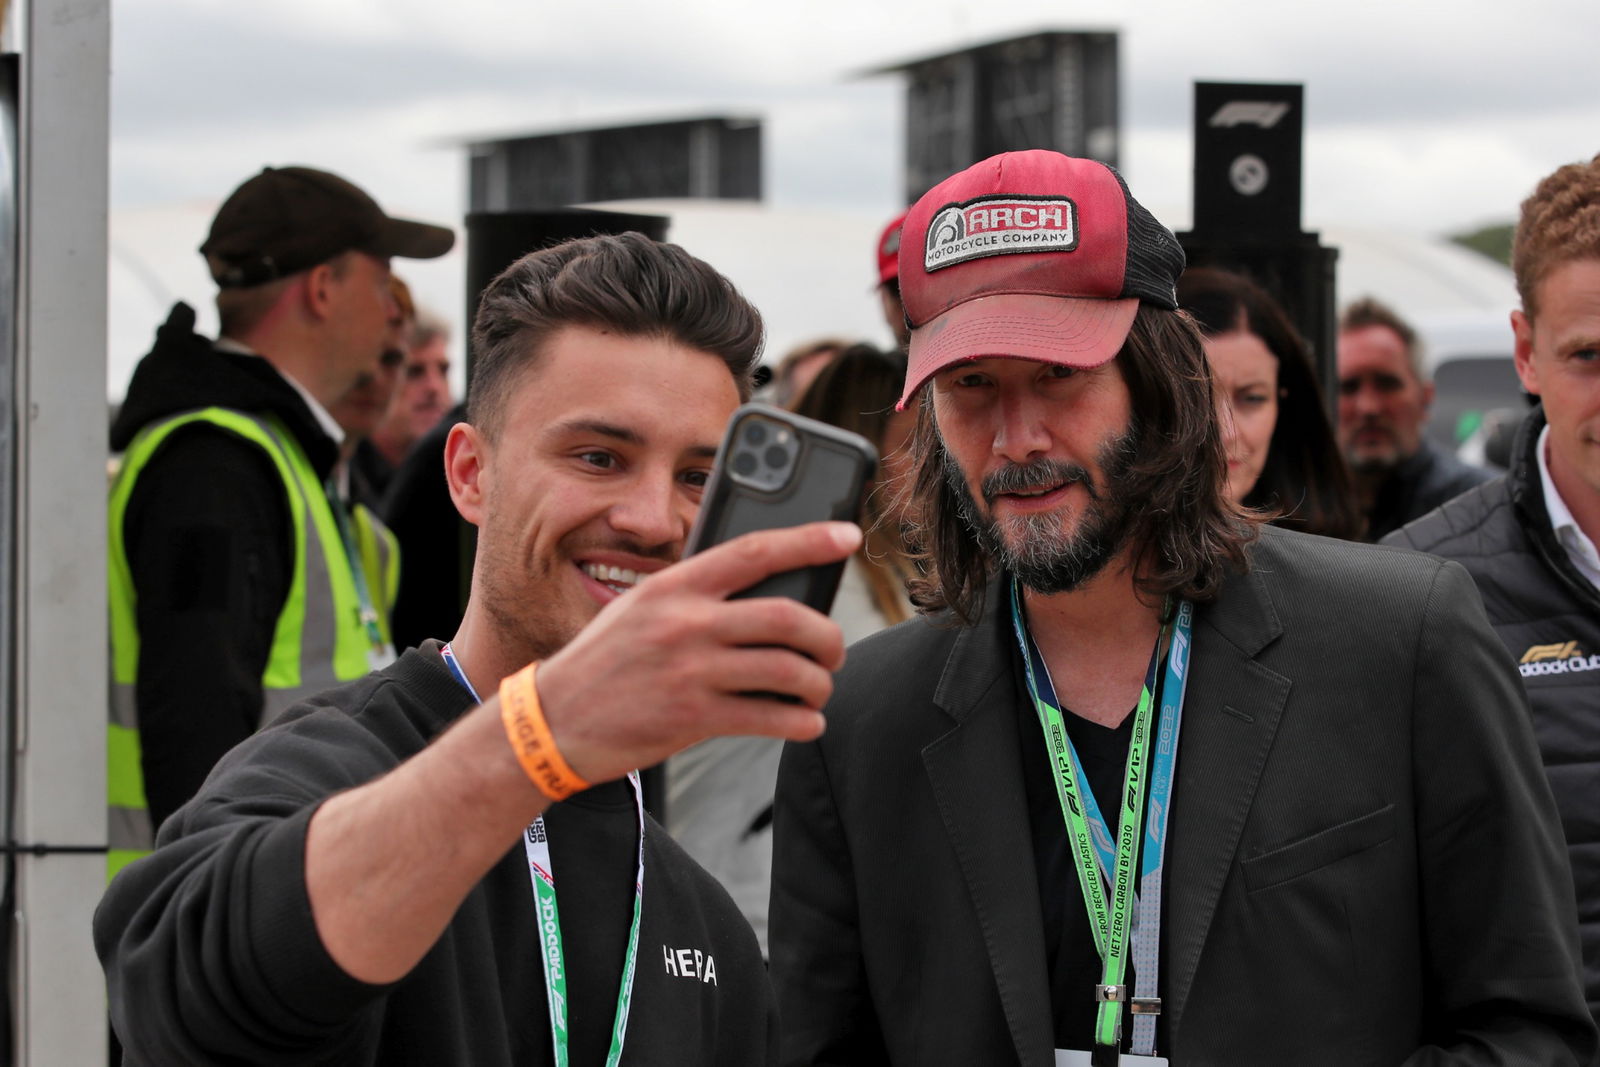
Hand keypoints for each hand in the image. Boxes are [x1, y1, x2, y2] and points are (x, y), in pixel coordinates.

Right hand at [533, 520, 860, 785]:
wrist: (554, 721)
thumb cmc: (606, 661)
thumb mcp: (641, 608)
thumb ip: (696, 596)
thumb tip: (770, 593)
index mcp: (674, 586)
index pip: (755, 551)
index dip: (808, 540)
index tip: (847, 536)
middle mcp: (685, 623)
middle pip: (786, 617)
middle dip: (826, 635)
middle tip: (833, 650)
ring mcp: (690, 671)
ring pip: (787, 670)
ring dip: (818, 684)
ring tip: (818, 689)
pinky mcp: (692, 717)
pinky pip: (771, 718)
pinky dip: (801, 723)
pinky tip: (805, 722)